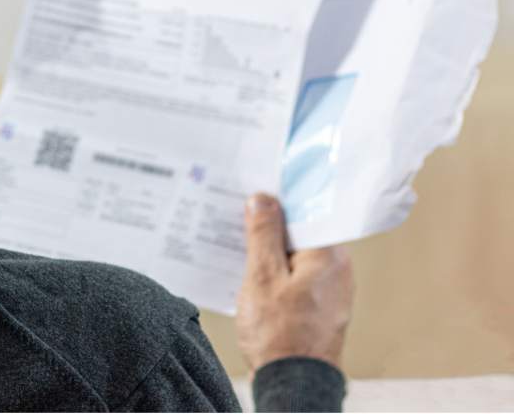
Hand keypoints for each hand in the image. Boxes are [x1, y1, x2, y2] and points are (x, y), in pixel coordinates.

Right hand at [236, 194, 353, 372]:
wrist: (294, 385)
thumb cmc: (280, 335)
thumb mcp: (262, 276)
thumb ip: (263, 234)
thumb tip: (263, 201)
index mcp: (328, 255)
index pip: (306, 212)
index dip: (278, 201)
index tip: (253, 194)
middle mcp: (338, 269)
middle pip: (302, 233)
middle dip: (271, 227)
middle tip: (240, 219)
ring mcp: (333, 290)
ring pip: (299, 255)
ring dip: (273, 251)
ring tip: (242, 249)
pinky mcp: (323, 306)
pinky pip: (300, 276)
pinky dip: (279, 272)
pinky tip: (256, 277)